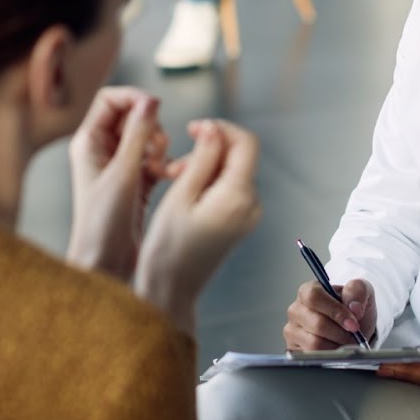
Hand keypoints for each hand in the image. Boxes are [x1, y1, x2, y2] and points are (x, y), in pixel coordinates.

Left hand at [66, 89, 170, 280]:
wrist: (104, 262)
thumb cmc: (104, 223)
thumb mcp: (124, 174)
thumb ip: (138, 135)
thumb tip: (150, 100)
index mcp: (89, 142)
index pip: (110, 99)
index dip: (134, 98)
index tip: (156, 109)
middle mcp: (101, 151)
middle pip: (131, 117)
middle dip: (151, 126)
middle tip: (159, 146)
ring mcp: (117, 166)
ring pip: (144, 138)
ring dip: (158, 147)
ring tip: (160, 167)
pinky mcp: (133, 182)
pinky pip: (151, 159)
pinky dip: (161, 164)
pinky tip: (166, 178)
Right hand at [136, 119, 262, 332]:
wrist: (172, 291)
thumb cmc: (168, 247)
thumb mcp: (180, 195)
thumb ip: (201, 159)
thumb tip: (214, 129)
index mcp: (238, 196)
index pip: (245, 142)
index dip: (220, 128)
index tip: (192, 128)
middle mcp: (251, 205)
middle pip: (238, 156)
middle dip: (206, 150)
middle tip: (172, 166)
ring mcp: (247, 215)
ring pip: (231, 171)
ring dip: (203, 166)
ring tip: (171, 180)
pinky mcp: (239, 222)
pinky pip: (228, 189)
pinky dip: (207, 183)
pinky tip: (183, 193)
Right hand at [283, 277, 376, 350]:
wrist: (352, 329)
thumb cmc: (351, 309)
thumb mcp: (360, 293)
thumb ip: (357, 291)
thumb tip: (354, 307)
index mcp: (308, 291)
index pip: (314, 297)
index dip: (335, 311)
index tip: (352, 323)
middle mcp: (296, 310)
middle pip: (317, 324)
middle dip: (341, 333)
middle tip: (353, 335)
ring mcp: (292, 330)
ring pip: (315, 343)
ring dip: (336, 345)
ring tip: (345, 341)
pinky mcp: (294, 349)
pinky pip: (313, 356)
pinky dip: (329, 355)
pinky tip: (336, 349)